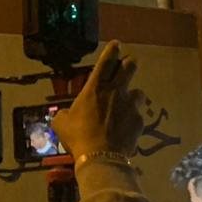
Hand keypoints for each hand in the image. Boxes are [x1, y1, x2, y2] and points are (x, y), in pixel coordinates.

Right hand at [52, 40, 145, 158]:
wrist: (101, 156)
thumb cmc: (77, 137)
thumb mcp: (61, 122)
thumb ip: (65, 113)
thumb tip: (64, 115)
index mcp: (95, 88)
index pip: (106, 62)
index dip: (112, 50)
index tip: (117, 44)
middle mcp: (116, 91)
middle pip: (130, 67)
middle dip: (130, 63)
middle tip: (128, 64)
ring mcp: (131, 105)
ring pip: (139, 92)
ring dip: (133, 95)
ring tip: (127, 104)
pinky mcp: (140, 120)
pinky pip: (139, 114)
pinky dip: (133, 118)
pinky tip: (127, 127)